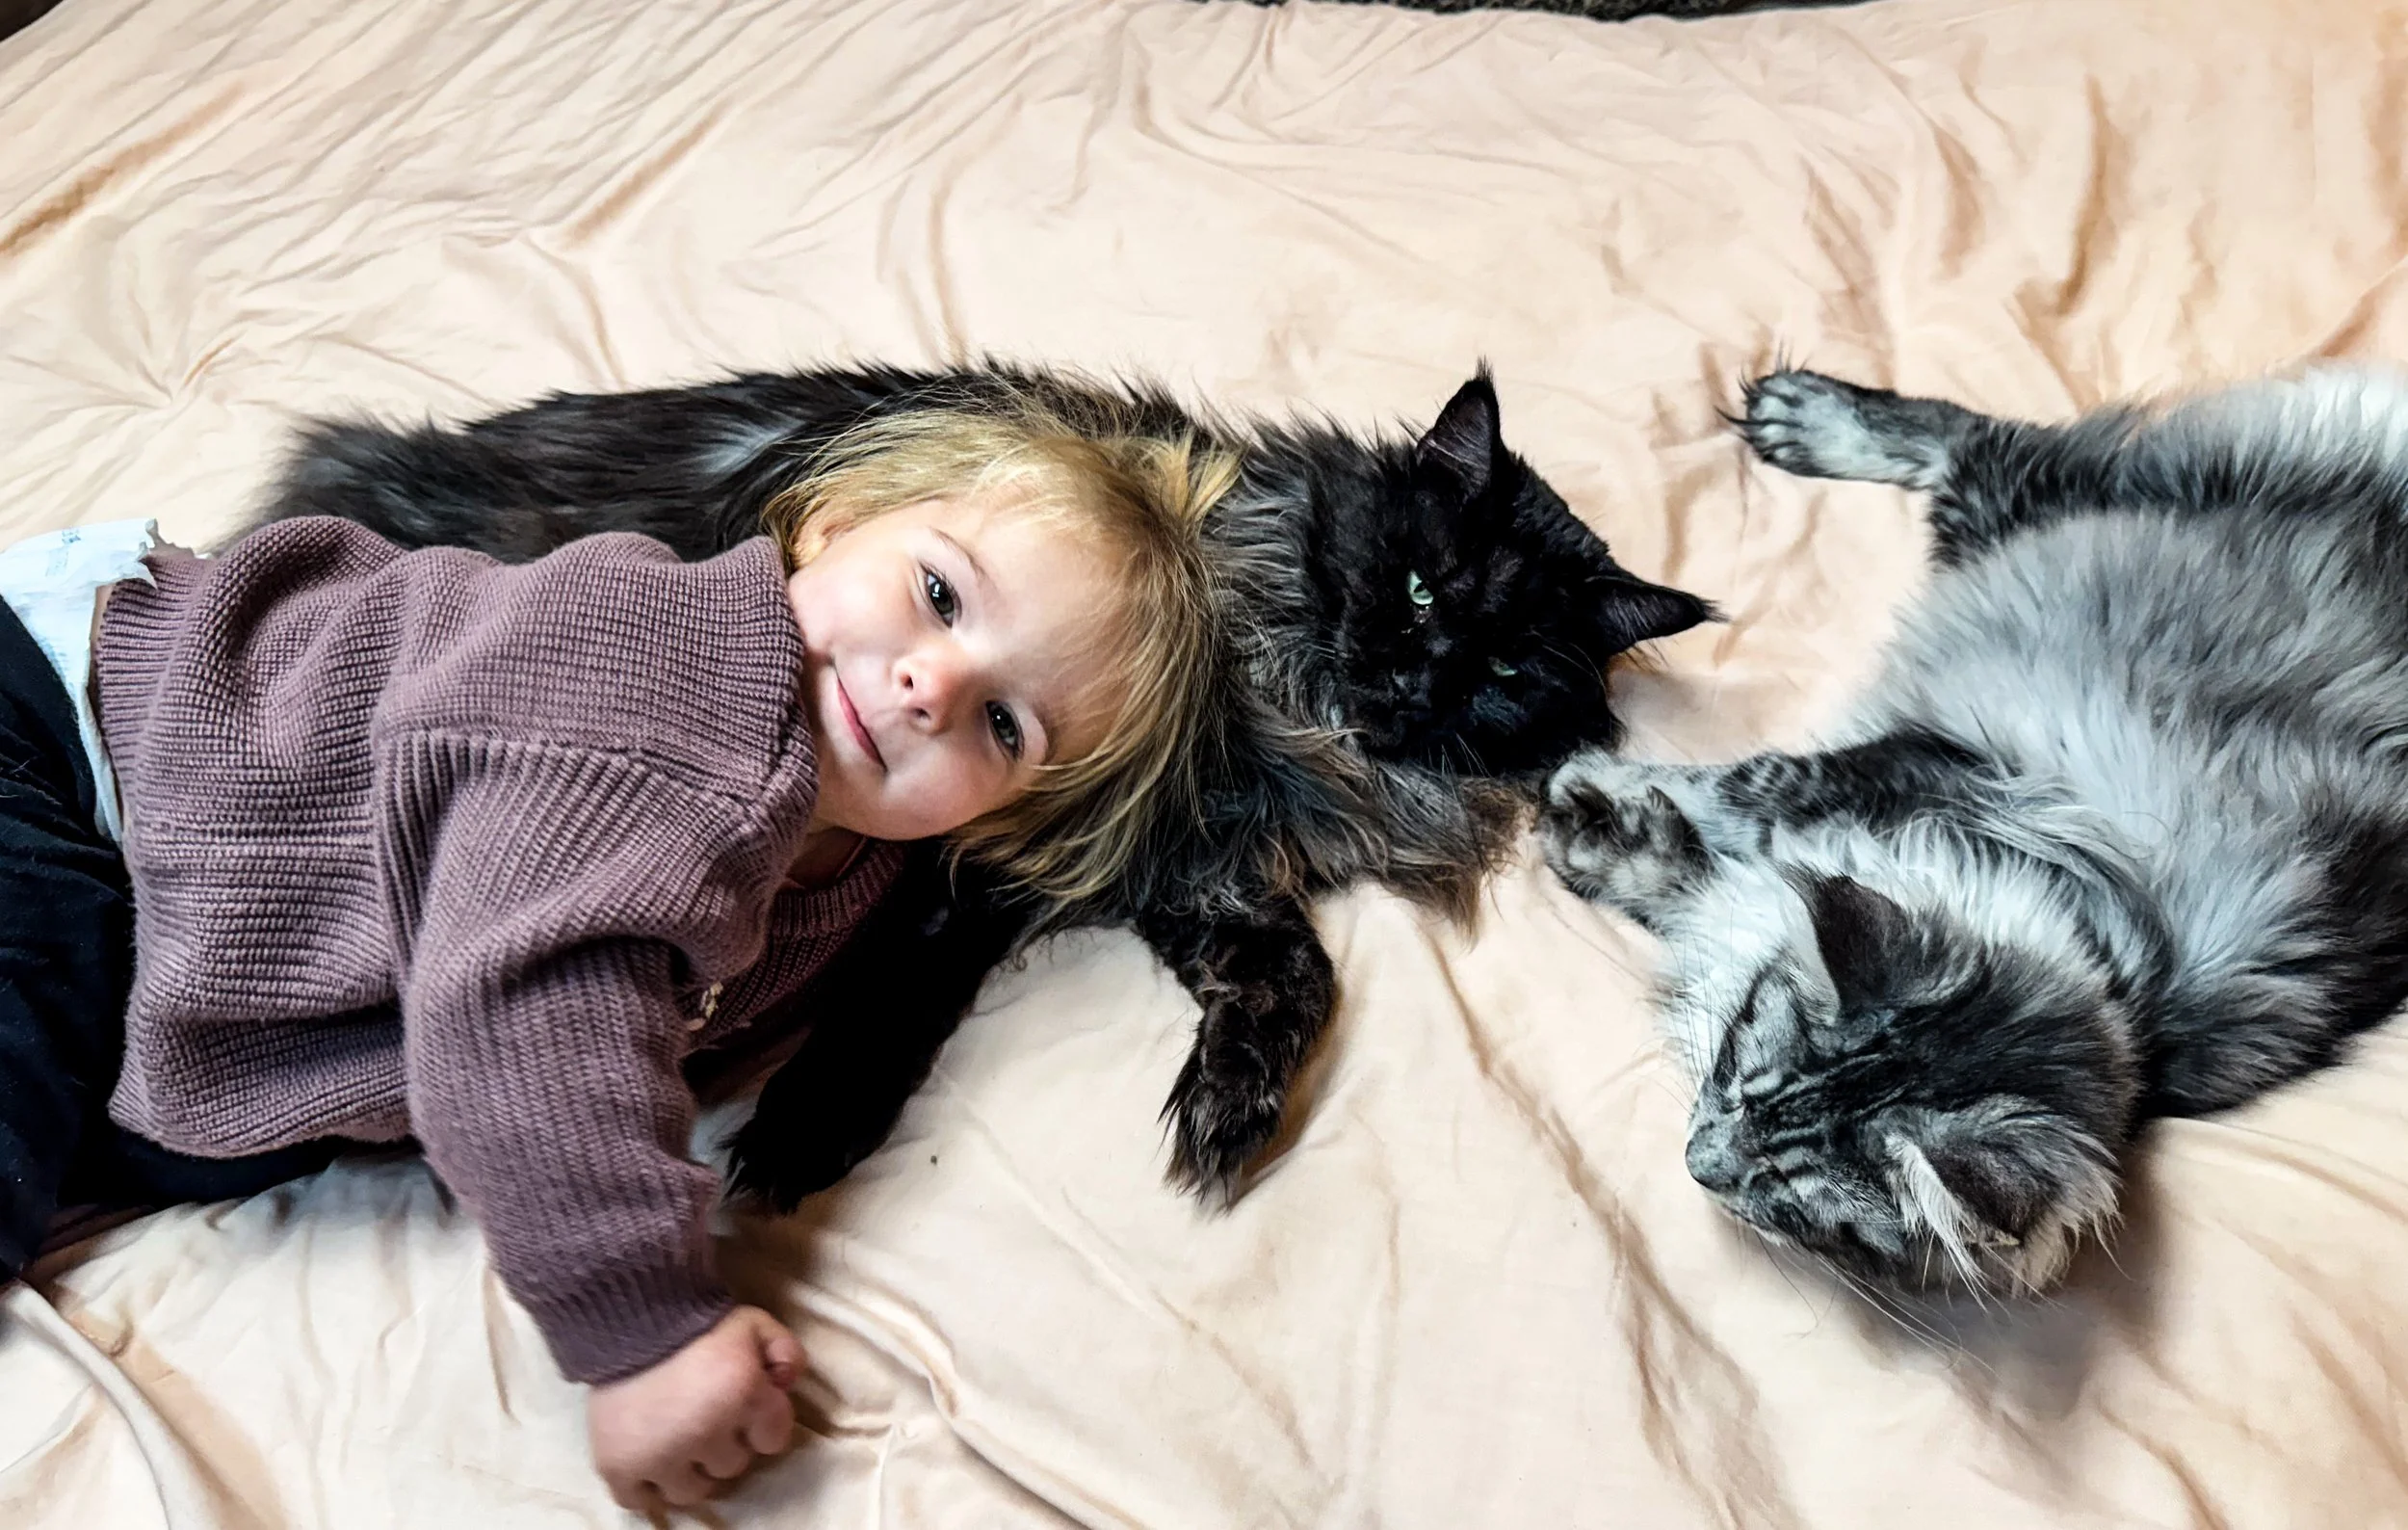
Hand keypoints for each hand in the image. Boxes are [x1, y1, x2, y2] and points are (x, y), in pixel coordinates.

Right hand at [587, 1305, 800, 1509]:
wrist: (626, 1313)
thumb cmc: (696, 1321)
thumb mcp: (753, 1323)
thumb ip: (785, 1350)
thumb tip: (789, 1383)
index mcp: (744, 1393)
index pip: (774, 1440)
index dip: (762, 1423)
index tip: (747, 1408)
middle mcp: (705, 1431)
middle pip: (732, 1466)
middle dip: (724, 1443)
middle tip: (705, 1416)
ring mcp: (659, 1454)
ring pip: (691, 1490)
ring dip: (688, 1469)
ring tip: (676, 1439)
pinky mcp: (618, 1465)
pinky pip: (639, 1501)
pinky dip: (645, 1487)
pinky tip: (649, 1463)